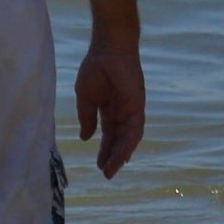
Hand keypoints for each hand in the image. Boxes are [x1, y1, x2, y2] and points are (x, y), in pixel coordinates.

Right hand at [75, 44, 144, 179]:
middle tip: (107, 174)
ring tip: (112, 169)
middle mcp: (121, 113)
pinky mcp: (137, 106)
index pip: (108, 135)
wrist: (107, 50)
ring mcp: (130, 110)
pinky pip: (135, 128)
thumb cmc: (95, 69)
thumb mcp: (85, 98)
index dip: (104, 150)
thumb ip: (87, 118)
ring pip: (127, 138)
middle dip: (112, 157)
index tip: (99, 165)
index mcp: (108, 110)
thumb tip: (85, 138)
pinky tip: (124, 154)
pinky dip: (129, 142)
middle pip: (118, 140)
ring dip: (121, 154)